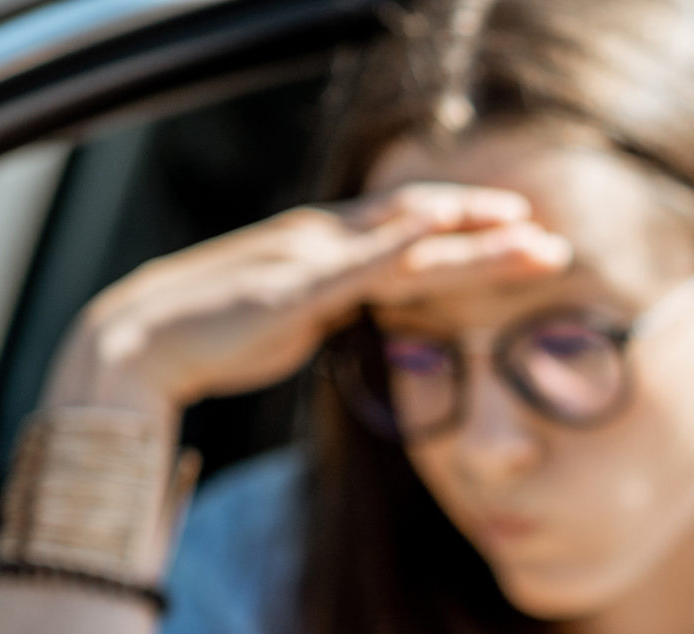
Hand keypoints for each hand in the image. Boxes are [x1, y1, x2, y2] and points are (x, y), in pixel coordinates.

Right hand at [47, 183, 571, 416]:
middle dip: (491, 234)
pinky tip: (435, 228)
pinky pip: (357, 261)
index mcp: (327, 250)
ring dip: (469, 237)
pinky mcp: (293, 288)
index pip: (413, 234)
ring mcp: (310, 260)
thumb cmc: (216, 334)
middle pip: (423, 230)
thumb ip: (339, 307)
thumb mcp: (297, 319)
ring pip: (406, 241)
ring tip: (527, 235)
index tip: (525, 239)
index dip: (470, 234)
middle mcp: (324, 241)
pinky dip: (397, 241)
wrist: (141, 345)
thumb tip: (373, 309)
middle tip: (552, 239)